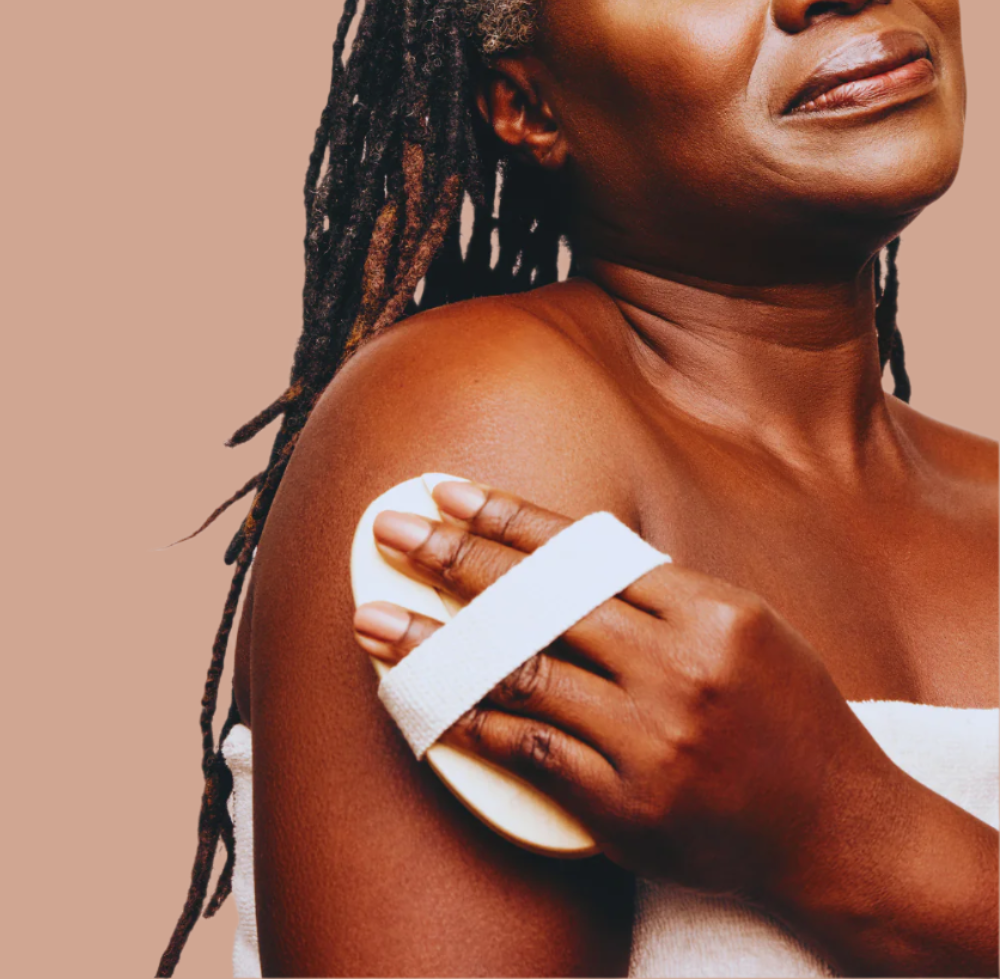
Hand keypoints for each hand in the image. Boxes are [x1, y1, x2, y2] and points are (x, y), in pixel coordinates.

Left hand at [353, 479, 904, 908]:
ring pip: (519, 674)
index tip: (444, 490)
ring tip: (370, 620)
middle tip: (387, 529)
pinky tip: (422, 705)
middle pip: (539, 601)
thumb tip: (561, 552)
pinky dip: (470, 725)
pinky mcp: (628, 805)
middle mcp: (677, 667)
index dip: (505, 515)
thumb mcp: (743, 626)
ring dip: (435, 646)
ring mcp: (650, 739)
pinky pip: (529, 754)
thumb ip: (660, 591)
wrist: (834, 828)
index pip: (581, 549)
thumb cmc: (788, 713)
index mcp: (708, 609)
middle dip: (452, 558)